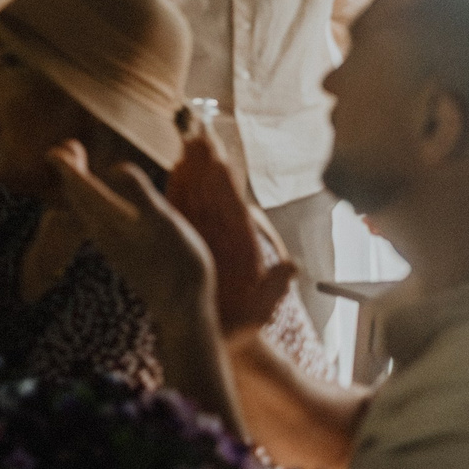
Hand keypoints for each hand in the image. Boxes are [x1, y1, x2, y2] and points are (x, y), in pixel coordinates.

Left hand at [48, 141, 234, 332]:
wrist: (181, 305)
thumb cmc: (178, 261)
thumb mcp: (164, 221)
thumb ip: (140, 193)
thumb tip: (116, 167)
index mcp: (110, 218)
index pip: (80, 187)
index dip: (67, 166)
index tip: (55, 149)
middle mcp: (103, 230)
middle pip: (75, 196)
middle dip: (69, 172)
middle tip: (66, 148)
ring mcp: (110, 242)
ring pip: (82, 209)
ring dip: (78, 186)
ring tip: (80, 167)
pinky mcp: (119, 251)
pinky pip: (92, 220)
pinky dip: (90, 201)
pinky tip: (100, 200)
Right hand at [164, 131, 297, 333]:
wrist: (230, 336)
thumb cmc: (244, 324)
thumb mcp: (261, 310)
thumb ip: (275, 288)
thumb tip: (293, 266)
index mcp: (243, 249)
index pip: (234, 211)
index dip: (228, 186)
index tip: (223, 162)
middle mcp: (226, 237)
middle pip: (216, 194)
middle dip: (208, 164)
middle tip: (200, 132)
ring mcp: (209, 235)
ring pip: (200, 196)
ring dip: (195, 168)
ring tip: (188, 139)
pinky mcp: (194, 239)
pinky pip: (184, 210)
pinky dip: (179, 188)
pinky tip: (175, 167)